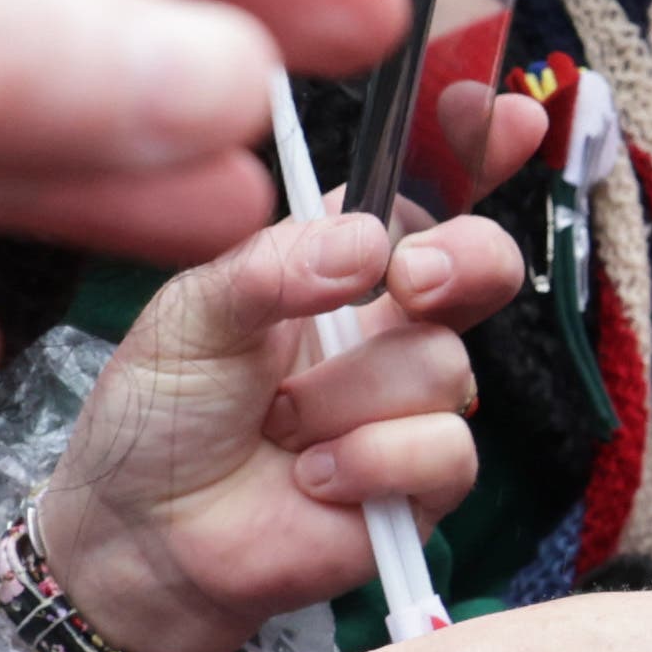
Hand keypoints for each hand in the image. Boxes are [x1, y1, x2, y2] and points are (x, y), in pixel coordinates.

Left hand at [32, 170, 545, 651]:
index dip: (478, 146)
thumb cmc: (161, 414)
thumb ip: (275, 264)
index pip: (425, 187)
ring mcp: (413, 402)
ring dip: (342, 400)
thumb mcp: (193, 312)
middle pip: (483, 263)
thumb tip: (369, 247)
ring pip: (441, 367)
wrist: (143, 536)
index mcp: (339, 261)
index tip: (508, 115)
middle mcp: (389, 323)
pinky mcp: (425, 482)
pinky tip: (310, 477)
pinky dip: (366, 462)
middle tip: (408, 283)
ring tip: (277, 427)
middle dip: (462, 261)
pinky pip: (442, 450)